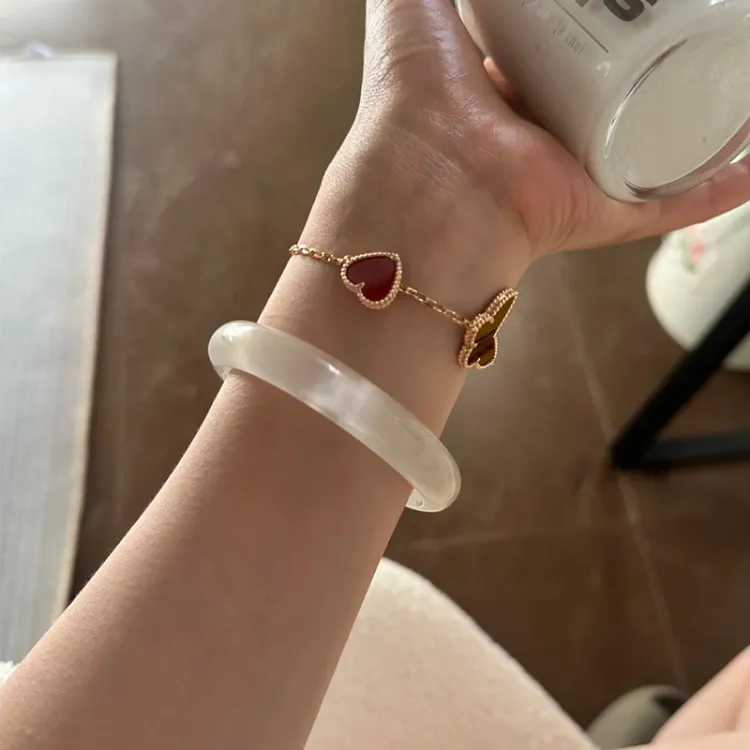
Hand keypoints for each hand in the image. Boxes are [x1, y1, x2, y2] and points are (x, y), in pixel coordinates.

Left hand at [350, 0, 749, 266]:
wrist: (426, 187)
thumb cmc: (411, 97)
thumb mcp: (412, 6)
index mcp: (501, 90)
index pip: (557, 49)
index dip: (590, 19)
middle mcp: (539, 135)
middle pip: (610, 91)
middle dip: (649, 58)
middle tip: (693, 20)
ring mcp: (573, 177)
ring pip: (648, 145)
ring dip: (694, 117)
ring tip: (735, 77)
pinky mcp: (600, 212)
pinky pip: (670, 202)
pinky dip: (714, 185)